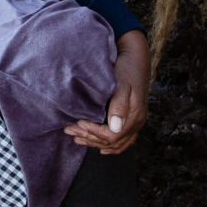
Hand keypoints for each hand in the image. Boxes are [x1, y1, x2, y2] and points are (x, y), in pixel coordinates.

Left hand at [64, 28, 148, 155]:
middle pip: (112, 141)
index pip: (112, 135)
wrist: (136, 58)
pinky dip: (111, 146)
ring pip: (116, 143)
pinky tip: (99, 148)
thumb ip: (119, 105)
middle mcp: (137, 122)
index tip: (78, 123)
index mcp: (135, 115)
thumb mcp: (123, 84)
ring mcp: (135, 122)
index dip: (93, 132)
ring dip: (95, 142)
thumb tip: (115, 127)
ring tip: (76, 137)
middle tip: (68, 130)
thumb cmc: (127, 69)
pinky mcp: (132, 119)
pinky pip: (124, 141)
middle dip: (89, 137)